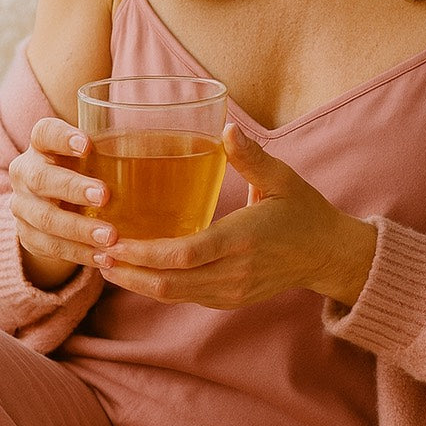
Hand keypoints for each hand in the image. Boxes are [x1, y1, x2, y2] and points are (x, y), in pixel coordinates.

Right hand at [8, 117, 115, 288]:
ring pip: (45, 219)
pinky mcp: (29, 236)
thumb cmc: (88, 169)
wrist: (54, 205)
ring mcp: (23, 207)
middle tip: (104, 196)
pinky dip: (79, 253)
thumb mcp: (97, 153)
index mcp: (42, 144)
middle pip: (41, 178)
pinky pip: (51, 247)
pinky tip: (104, 257)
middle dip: (72, 188)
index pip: (44, 133)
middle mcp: (26, 172)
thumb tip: (180, 132)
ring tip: (109, 237)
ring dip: (79, 229)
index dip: (62, 137)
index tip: (88, 144)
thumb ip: (122, 141)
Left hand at [94, 124, 377, 307]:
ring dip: (139, 282)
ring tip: (107, 264)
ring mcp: (233, 291)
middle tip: (97, 254)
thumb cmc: (305, 211)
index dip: (146, 252)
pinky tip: (138, 271)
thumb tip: (226, 127)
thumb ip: (251, 157)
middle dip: (130, 271)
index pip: (186, 254)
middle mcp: (235, 272)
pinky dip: (159, 287)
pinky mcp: (231, 298)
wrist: (328, 254)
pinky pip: (187, 296)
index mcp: (244, 239)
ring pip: (175, 295)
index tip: (115, 240)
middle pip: (171, 282)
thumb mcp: (283, 179)